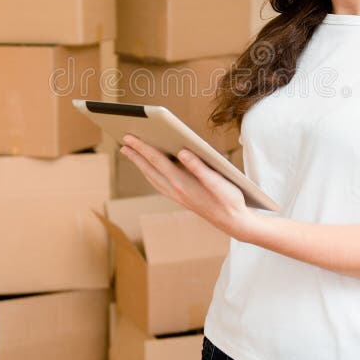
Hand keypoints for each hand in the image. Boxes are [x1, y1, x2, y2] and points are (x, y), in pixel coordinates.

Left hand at [120, 134, 255, 240]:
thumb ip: (199, 167)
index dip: (142, 148)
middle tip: (124, 140)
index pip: (157, 161)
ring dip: (140, 164)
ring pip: (152, 177)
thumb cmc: (229, 199)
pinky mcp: (181, 199)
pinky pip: (159, 183)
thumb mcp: (218, 181)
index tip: (129, 137)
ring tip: (131, 152)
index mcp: (182, 184)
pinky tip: (150, 169)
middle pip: (150, 169)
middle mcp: (175, 191)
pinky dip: (150, 173)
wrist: (234, 223)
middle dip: (136, 154)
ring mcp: (177, 196)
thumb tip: (182, 152)